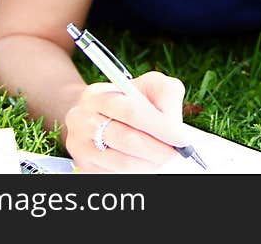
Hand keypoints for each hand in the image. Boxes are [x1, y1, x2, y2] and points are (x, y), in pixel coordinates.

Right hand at [64, 71, 188, 172]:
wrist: (95, 114)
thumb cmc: (130, 99)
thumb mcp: (150, 85)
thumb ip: (166, 96)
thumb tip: (175, 128)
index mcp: (98, 95)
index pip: (132, 112)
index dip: (160, 127)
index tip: (181, 138)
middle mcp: (81, 120)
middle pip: (127, 140)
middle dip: (158, 149)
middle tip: (175, 152)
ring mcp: (79, 145)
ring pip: (123, 162)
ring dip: (150, 163)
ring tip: (162, 157)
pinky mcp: (83, 166)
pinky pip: (116, 175)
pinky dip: (137, 171)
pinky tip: (144, 161)